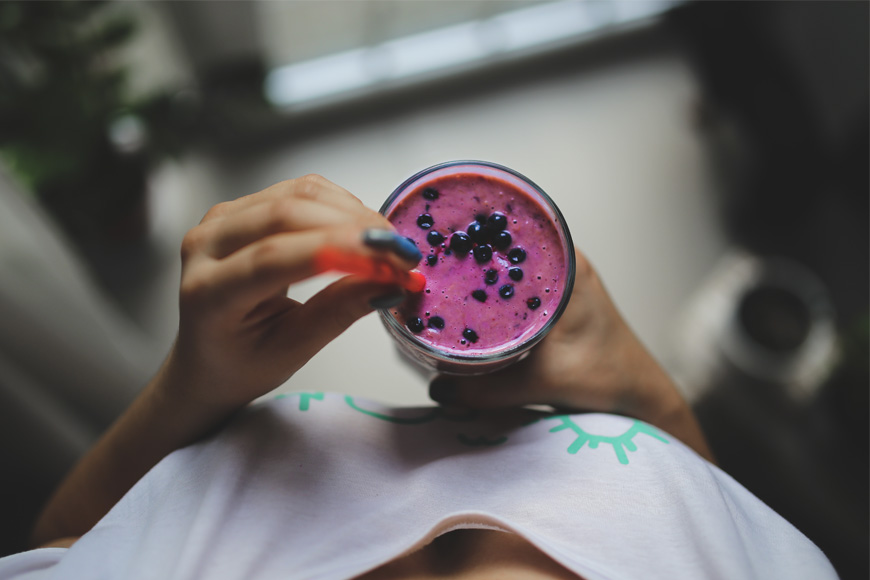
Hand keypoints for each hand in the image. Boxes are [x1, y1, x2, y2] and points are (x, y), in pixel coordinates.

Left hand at [163, 174, 417, 410]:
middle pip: (287, 214)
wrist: (207, 358)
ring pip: (298, 194)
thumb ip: (339, 311)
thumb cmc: (242, 362)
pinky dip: (341, 206)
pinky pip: (299, 191)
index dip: (338, 252)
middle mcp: (205, 244)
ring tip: (390, 247)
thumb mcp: (293, 350)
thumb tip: (391, 282)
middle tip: (402, 256)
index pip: (274, 257)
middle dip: (355, 229)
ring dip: (354, 213)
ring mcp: (222, 219)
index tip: (391, 263)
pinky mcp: (242, 207)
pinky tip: (365, 231)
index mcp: (208, 291)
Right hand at [429, 248, 713, 459]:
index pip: (511, 231)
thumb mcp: (541, 382)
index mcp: (566, 263)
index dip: (472, 232)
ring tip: (438, 279)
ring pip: (507, 264)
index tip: (438, 238)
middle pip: (504, 245)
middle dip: (466, 252)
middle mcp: (563, 260)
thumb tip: (436, 389)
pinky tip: (465, 303)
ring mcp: (560, 276)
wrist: (638, 395)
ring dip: (478, 272)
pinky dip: (491, 290)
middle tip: (428, 263)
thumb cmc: (605, 379)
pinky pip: (514, 283)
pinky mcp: (554, 296)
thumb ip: (486, 389)